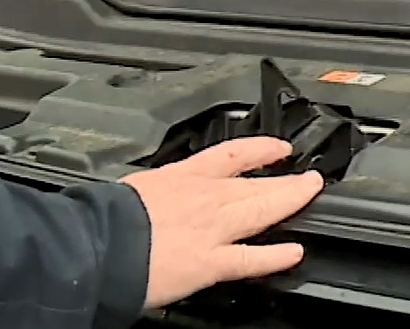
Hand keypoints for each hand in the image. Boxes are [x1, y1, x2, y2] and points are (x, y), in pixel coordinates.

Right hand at [121, 136, 323, 309]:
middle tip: (310, 176)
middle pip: (255, 184)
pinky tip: (294, 252)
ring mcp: (211, 229)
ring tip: (310, 195)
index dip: (259, 149)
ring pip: (261, 210)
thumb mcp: (136, 188)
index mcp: (182, 176)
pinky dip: (275, 255)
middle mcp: (203, 197)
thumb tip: (155, 198)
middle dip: (286, 179)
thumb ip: (157, 191)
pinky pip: (250, 258)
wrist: (98, 242)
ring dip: (290, 201)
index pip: (230, 155)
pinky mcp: (210, 261)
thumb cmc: (106, 218)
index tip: (278, 148)